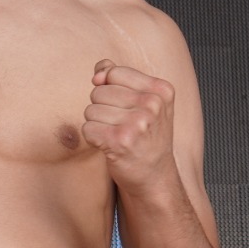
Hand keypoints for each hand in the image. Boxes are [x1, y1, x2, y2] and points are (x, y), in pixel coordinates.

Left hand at [83, 59, 176, 191]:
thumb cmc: (145, 136)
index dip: (109, 88)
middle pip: (99, 91)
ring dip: (98, 124)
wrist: (154, 176)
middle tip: (123, 125)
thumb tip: (98, 72)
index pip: (113, 72)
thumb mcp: (143, 101)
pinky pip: (87, 128)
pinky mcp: (120, 141)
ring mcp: (137, 123)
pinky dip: (93, 138)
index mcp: (161, 90)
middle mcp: (152, 104)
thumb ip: (118, 78)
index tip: (125, 106)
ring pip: (90, 110)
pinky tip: (111, 146)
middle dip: (102, 108)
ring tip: (118, 135)